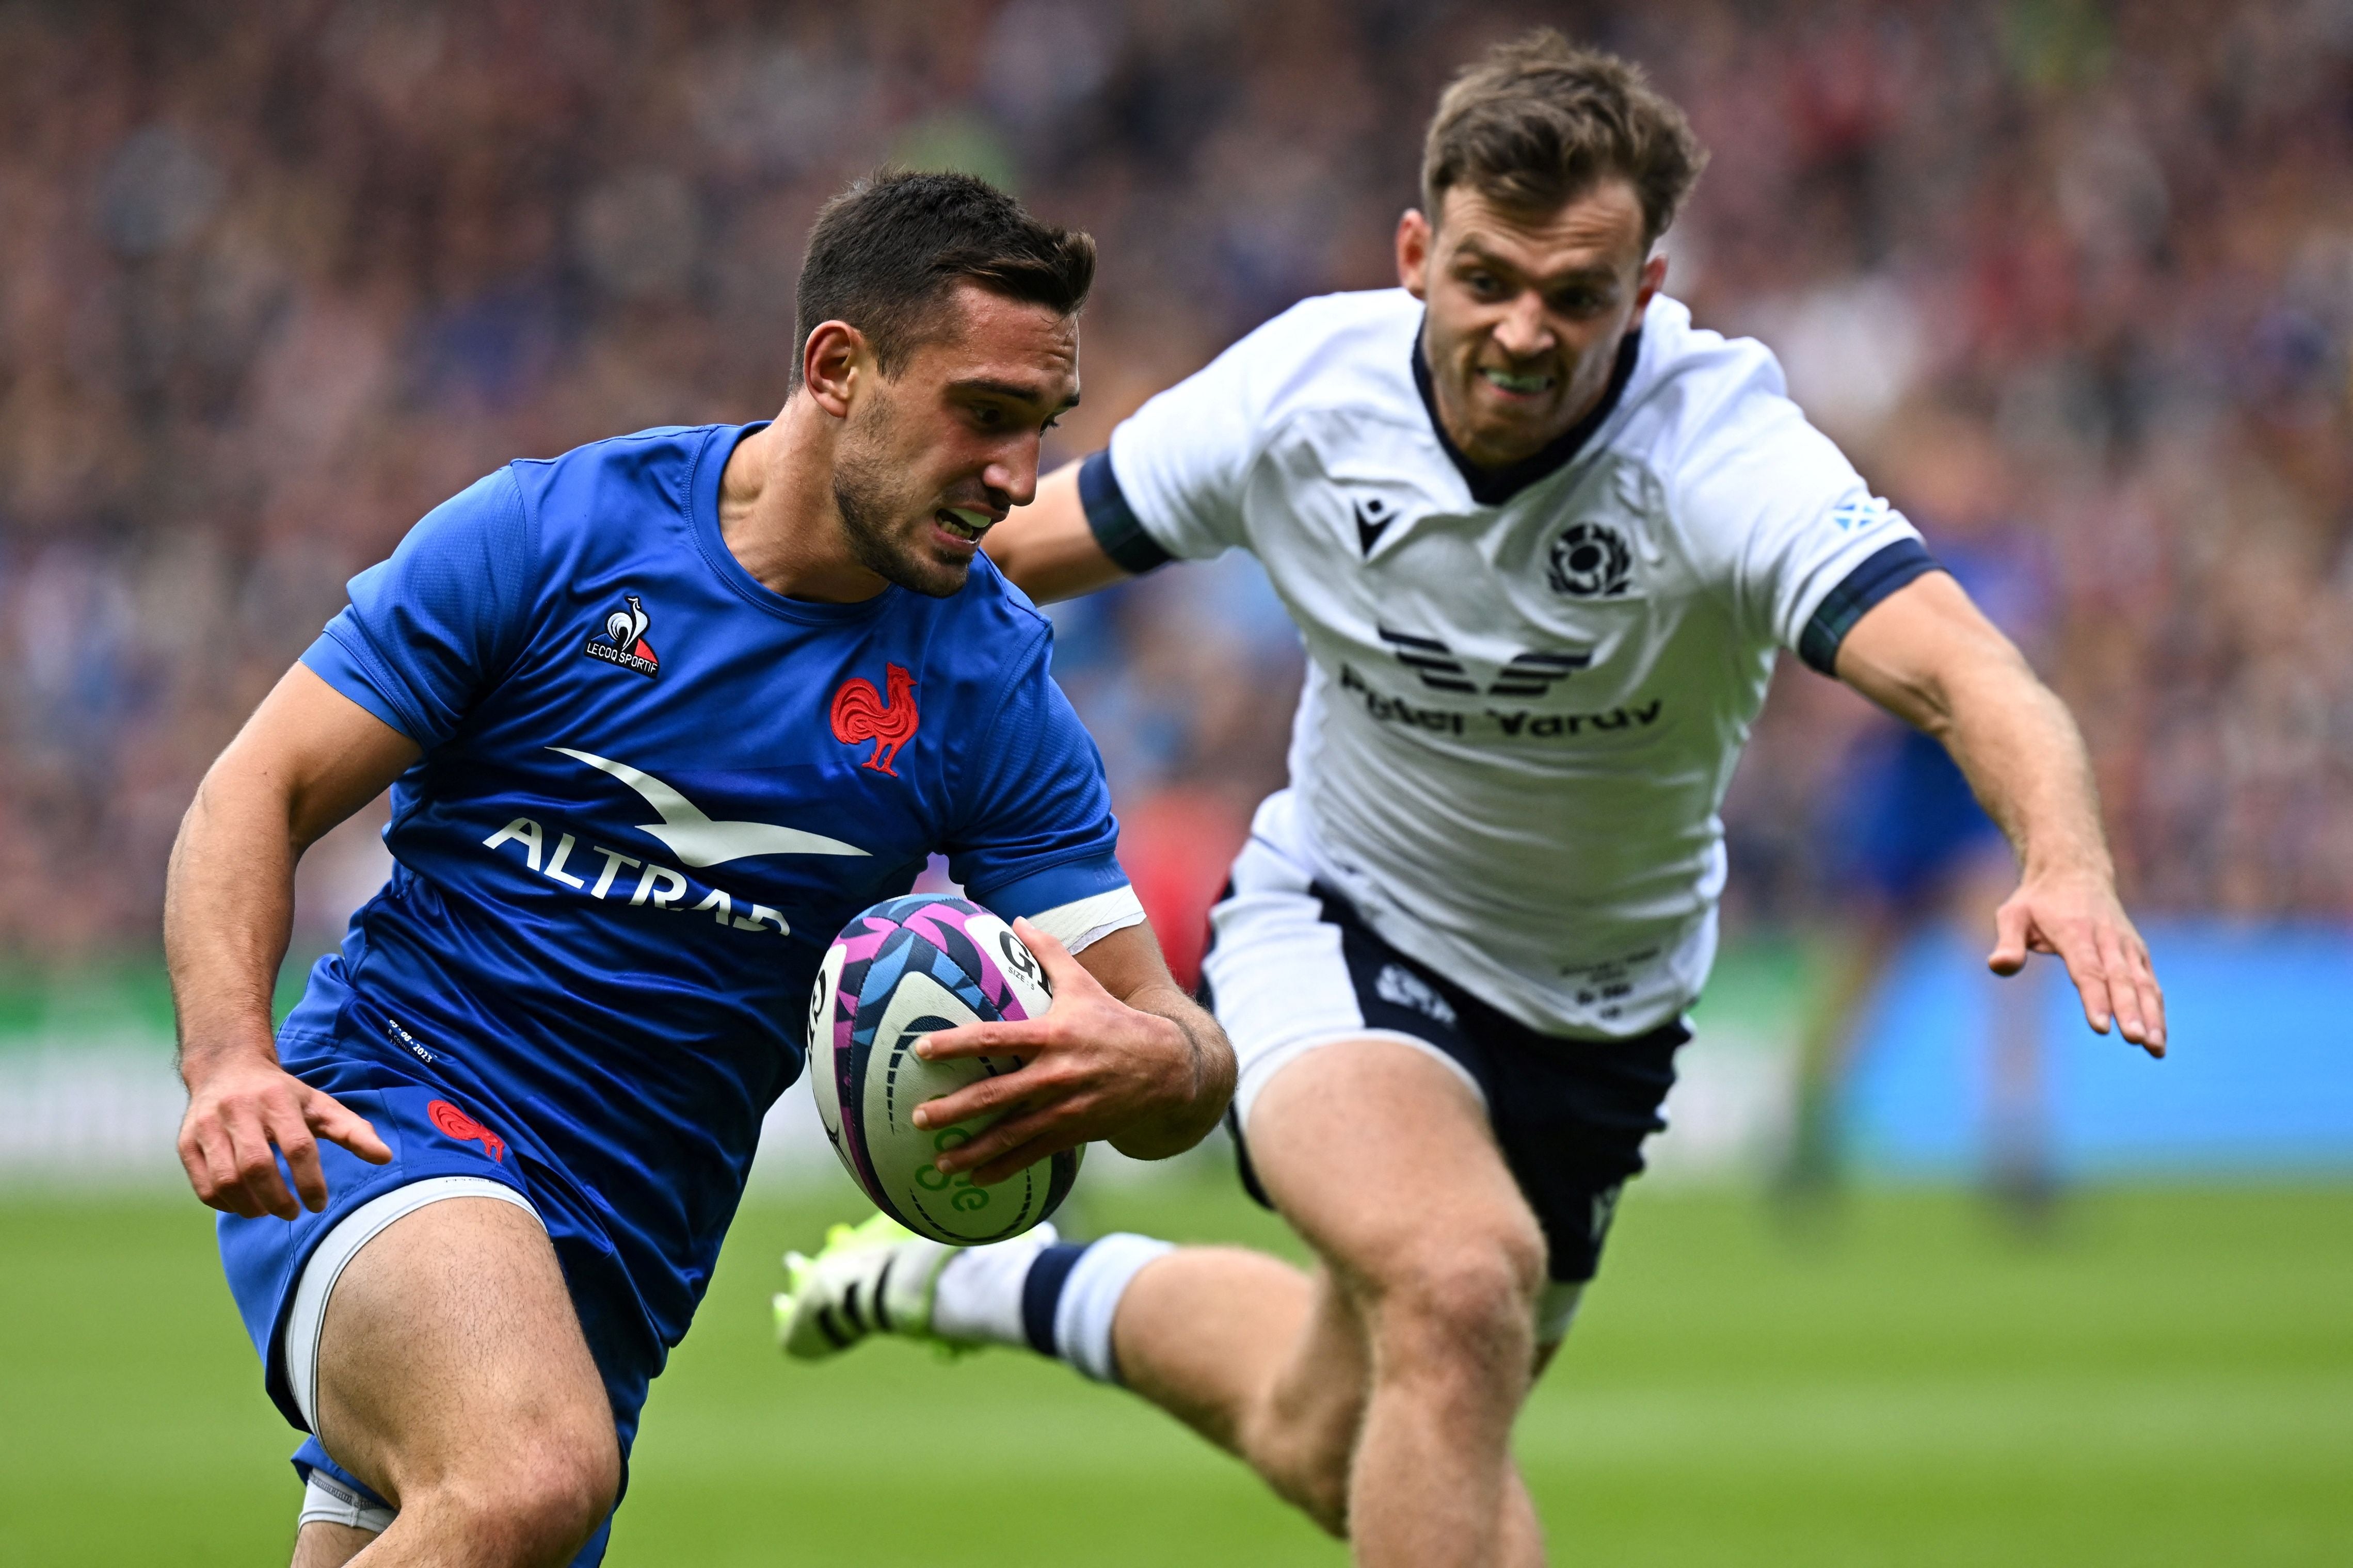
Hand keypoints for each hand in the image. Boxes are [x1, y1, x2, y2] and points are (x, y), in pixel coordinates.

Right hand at [178, 1050, 391, 1218]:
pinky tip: (244, 1205)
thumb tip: (385, 1157)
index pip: (298, 1147)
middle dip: (278, 1199)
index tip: (318, 1204)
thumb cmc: (281, 1095)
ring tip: (269, 1211)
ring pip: (226, 1180)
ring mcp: (208, 1127)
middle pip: (257, 1166)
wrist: (226, 1067)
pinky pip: (204, 1186)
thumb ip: (352, 1130)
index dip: (310, 1181)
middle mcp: (239, 1111)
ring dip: (250, 1206)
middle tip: (293, 1213)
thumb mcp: (319, 1105)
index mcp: (278, 1101)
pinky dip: (225, 1204)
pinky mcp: (187, 1143)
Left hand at [912, 918, 1213, 1185]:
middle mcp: (1055, 1074)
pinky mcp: (1074, 1132)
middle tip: (919, 1116)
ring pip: (1010, 1135)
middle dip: (954, 1109)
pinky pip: (1032, 1155)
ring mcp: (1064, 1108)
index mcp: (1053, 1035)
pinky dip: (1002, 1169)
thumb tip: (1015, 918)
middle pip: (994, 1095)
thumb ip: (1048, 952)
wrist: (1166, 1068)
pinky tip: (974, 1179)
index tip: (921, 1049)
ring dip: (972, 1151)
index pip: (995, 1038)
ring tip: (939, 1162)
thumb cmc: (1115, 1020)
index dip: (957, 1044)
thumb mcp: (1084, 983)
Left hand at [1987, 865, 2165, 1056]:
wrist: (2074, 869)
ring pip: (2143, 983)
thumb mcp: (2013, 914)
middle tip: (2136, 1040)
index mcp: (2075, 931)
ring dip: (2152, 1016)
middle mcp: (2107, 938)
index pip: (2088, 969)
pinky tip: (2158, 1040)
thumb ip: (2008, 941)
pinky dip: (2157, 1010)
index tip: (2102, 1026)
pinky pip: (2150, 983)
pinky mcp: (2137, 953)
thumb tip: (1998, 966)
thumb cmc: (2037, 900)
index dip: (2095, 998)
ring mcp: (2126, 945)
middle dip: (2129, 1011)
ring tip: (2155, 1049)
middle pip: (2120, 979)